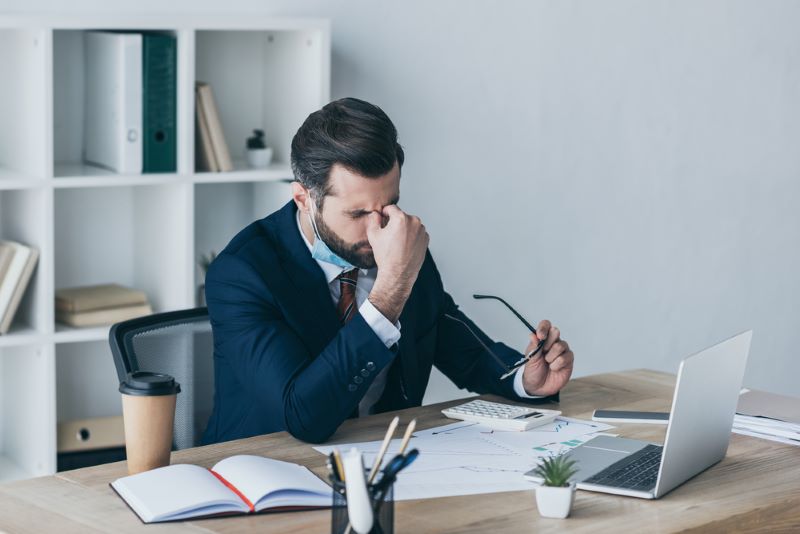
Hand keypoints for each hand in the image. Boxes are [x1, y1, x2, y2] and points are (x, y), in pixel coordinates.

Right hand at [366, 205, 429, 322]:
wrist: (398, 274)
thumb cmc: (386, 256)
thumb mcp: (373, 235)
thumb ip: (373, 219)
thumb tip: (375, 214)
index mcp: (401, 218)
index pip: (391, 208)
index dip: (384, 213)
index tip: (383, 219)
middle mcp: (414, 222)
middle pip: (401, 216)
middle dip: (395, 222)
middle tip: (389, 235)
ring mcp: (422, 231)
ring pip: (410, 225)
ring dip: (404, 229)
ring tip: (397, 243)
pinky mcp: (426, 239)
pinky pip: (417, 233)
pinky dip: (412, 237)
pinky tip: (404, 246)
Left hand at [521, 320, 573, 395]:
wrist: (537, 387)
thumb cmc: (533, 370)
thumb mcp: (530, 358)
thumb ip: (533, 347)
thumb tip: (533, 335)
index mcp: (543, 339)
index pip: (546, 325)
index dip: (544, 328)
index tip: (540, 336)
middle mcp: (553, 342)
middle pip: (555, 332)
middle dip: (548, 343)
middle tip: (543, 352)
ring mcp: (562, 351)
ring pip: (560, 345)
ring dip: (551, 356)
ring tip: (547, 363)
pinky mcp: (569, 360)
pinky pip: (565, 357)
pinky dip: (557, 364)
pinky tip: (554, 368)